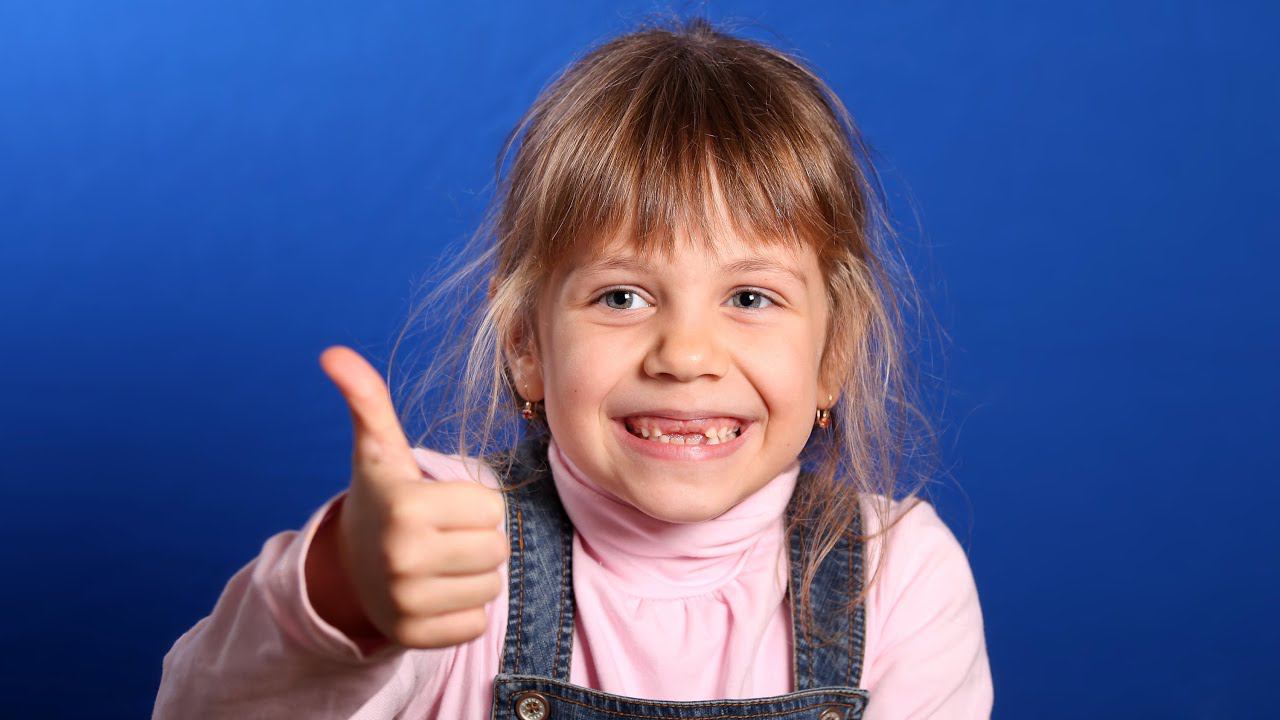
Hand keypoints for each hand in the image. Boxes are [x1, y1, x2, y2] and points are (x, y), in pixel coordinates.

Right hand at [315, 346, 507, 648]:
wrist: (347, 567)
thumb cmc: (381, 498)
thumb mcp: (378, 450)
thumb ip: (367, 400)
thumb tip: (333, 353)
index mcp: (406, 507)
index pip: (491, 508)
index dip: (473, 504)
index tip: (441, 504)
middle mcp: (403, 558)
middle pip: (496, 549)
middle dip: (477, 538)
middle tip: (441, 534)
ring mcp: (407, 603)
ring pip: (491, 588)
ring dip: (472, 575)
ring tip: (438, 562)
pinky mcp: (415, 638)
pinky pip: (476, 623)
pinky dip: (462, 611)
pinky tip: (434, 593)